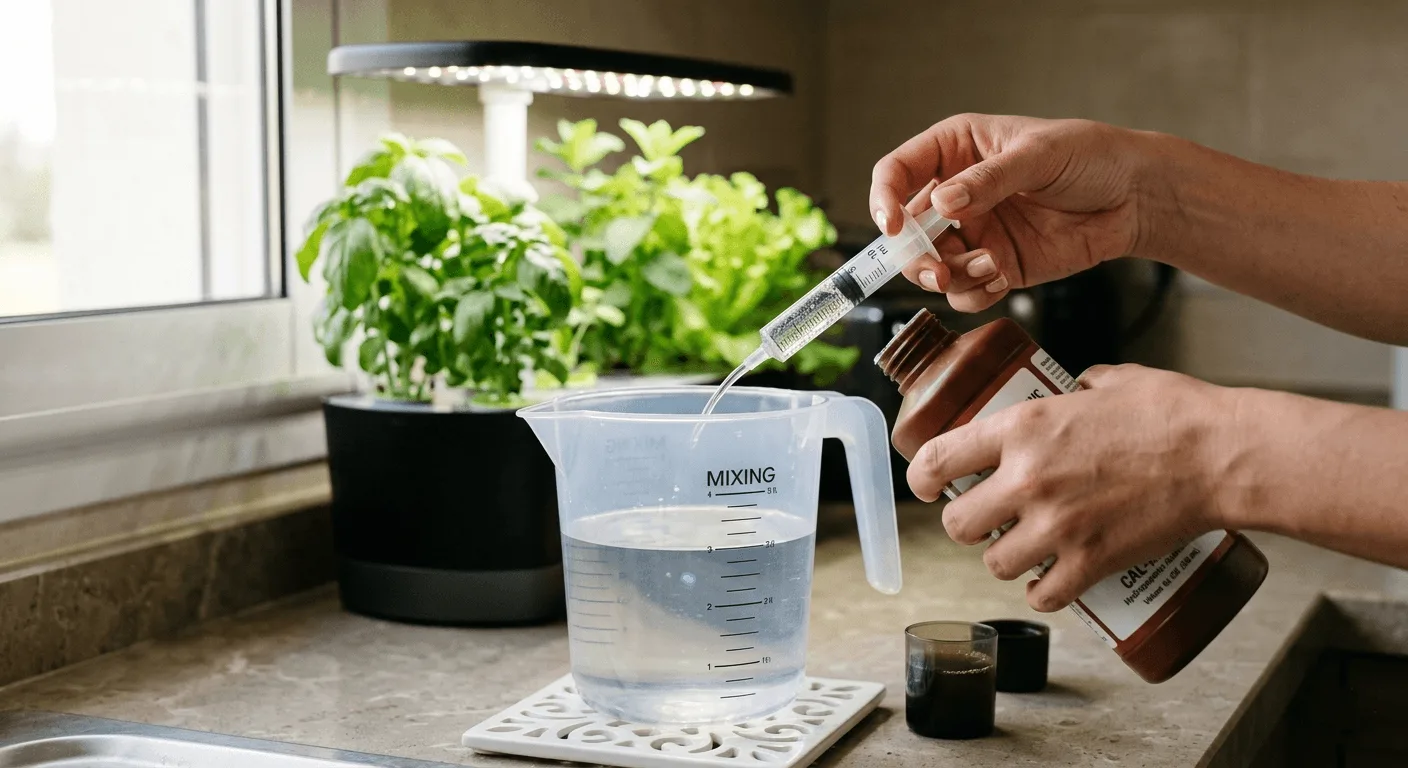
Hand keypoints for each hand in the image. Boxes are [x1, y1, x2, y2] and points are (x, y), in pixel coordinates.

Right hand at [869, 114, 1148, 312]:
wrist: (1135, 197)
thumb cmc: (1091, 157)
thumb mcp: (1038, 156)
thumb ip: (989, 180)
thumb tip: (942, 204)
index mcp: (956, 150)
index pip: (897, 173)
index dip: (885, 200)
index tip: (895, 227)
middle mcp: (955, 194)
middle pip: (905, 232)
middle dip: (914, 256)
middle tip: (937, 271)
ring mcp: (973, 232)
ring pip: (930, 266)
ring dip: (950, 276)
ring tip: (989, 268)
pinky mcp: (994, 265)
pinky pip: (963, 291)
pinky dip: (974, 293)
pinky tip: (1002, 277)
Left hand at [906, 364, 1234, 611]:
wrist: (1222, 455)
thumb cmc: (1174, 413)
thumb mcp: (1111, 382)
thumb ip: (1079, 388)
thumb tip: (1075, 390)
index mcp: (1022, 428)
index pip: (936, 459)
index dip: (919, 478)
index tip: (923, 485)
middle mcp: (1028, 478)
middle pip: (957, 523)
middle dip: (965, 523)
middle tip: (983, 519)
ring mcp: (1057, 525)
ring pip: (993, 564)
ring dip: (1002, 559)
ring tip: (1020, 548)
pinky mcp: (1091, 561)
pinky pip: (1043, 595)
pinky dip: (1041, 593)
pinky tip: (1046, 582)